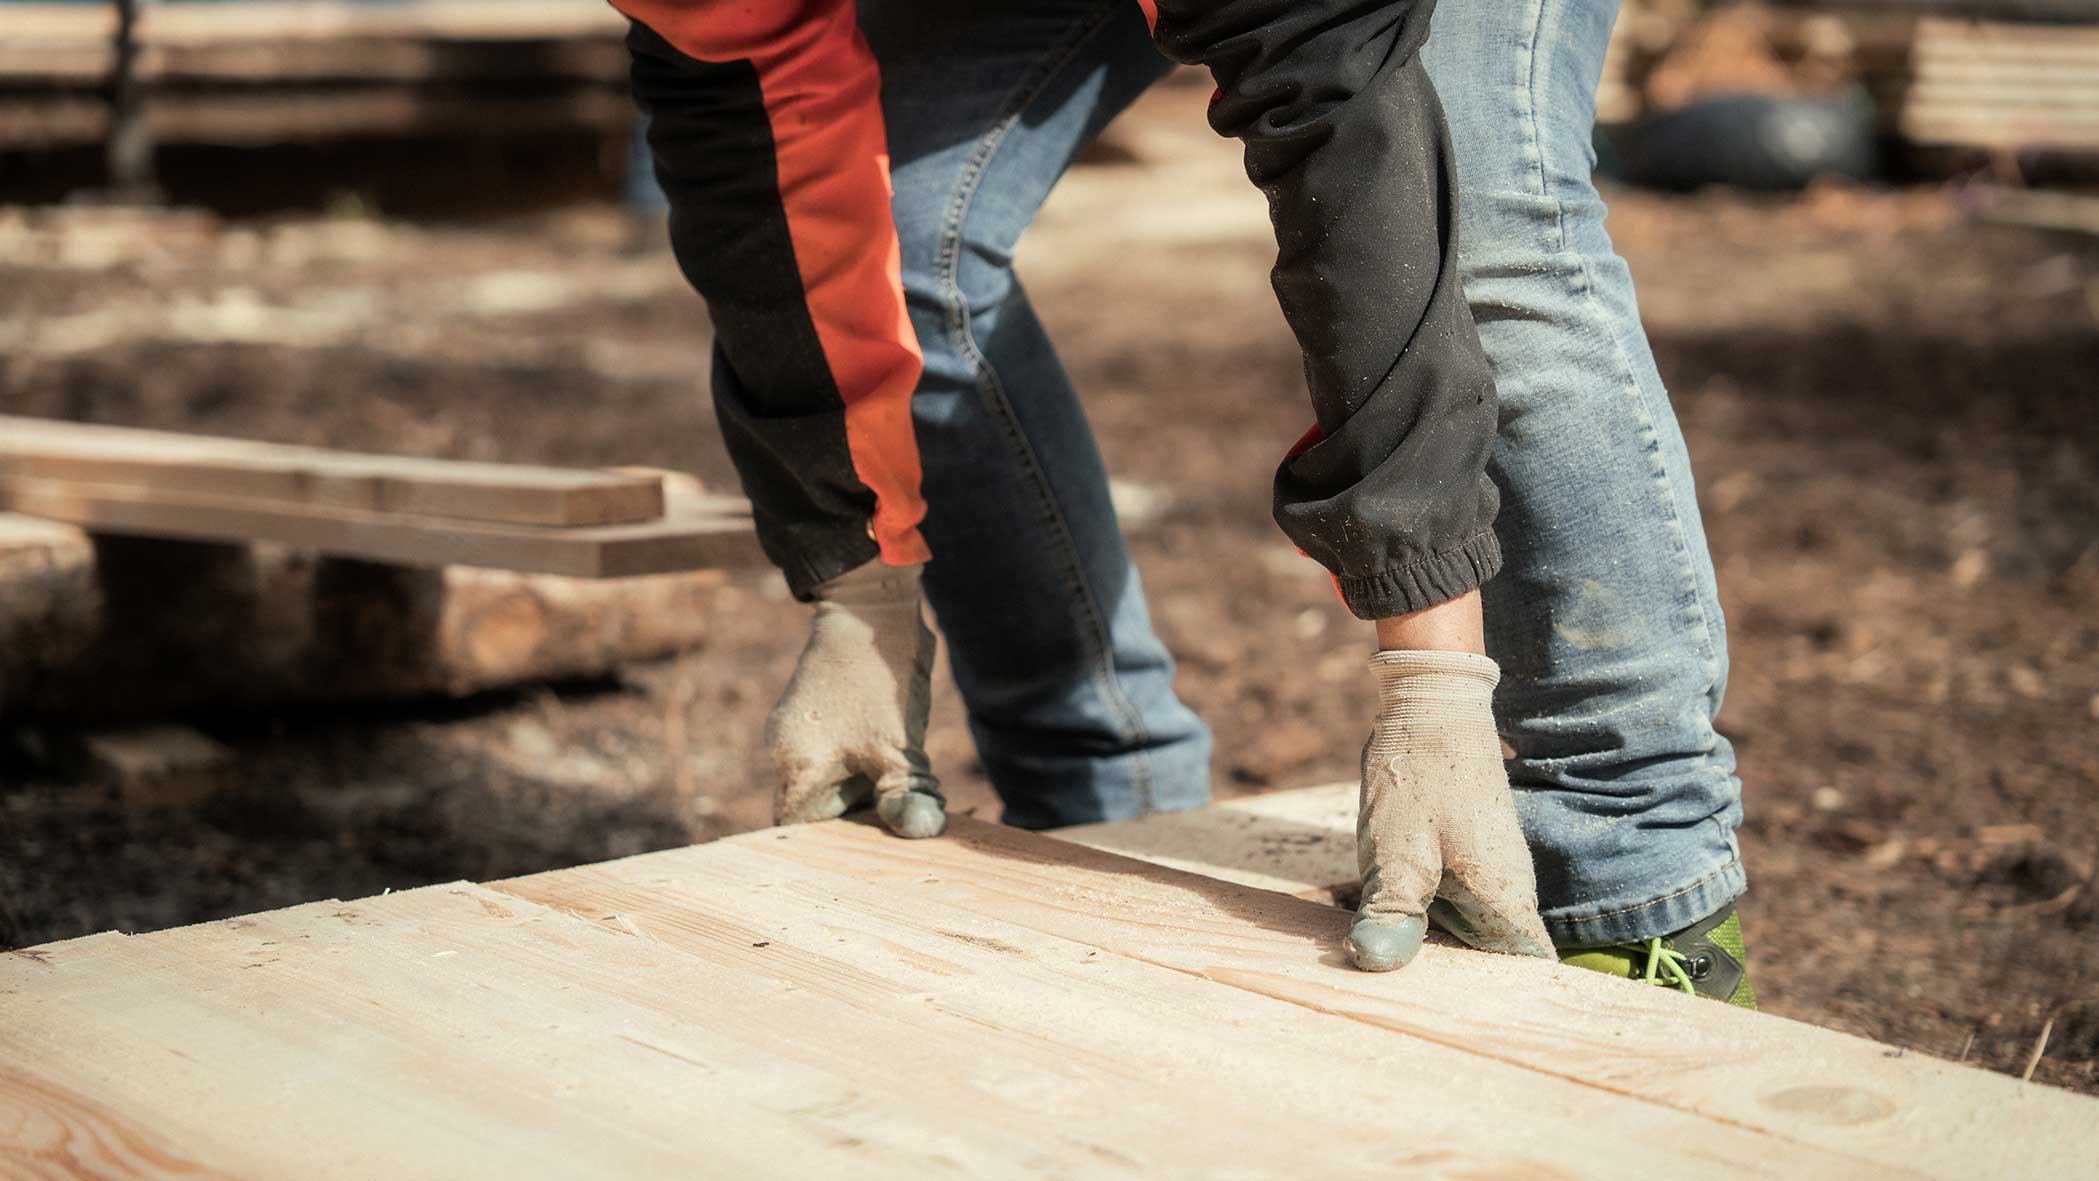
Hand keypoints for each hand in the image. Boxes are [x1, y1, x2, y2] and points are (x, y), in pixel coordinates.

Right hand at [765, 561, 946, 838]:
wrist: (871, 608)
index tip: (872, 849)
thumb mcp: (899, 744)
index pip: (800, 829)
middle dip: (860, 814)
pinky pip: (837, 754)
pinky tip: (898, 756)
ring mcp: (799, 727)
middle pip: (818, 805)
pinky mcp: (817, 711)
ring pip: (832, 779)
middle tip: (903, 816)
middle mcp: (786, 749)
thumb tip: (918, 831)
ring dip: (868, 787)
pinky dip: (866, 764)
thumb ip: (905, 793)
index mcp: (796, 763)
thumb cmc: (880, 679)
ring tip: (905, 782)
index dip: (832, 845)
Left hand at [1345, 649, 1553, 970]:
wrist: (1429, 708)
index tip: (1455, 1021)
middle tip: (1394, 1002)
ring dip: (1426, 945)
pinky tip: (1380, 920)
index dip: (1498, 1002)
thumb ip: (1393, 914)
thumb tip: (1376, 964)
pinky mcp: (1465, 859)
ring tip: (1380, 966)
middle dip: (1447, 979)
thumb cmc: (1420, 779)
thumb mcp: (1397, 853)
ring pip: (1463, 931)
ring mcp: (1487, 874)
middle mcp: (1506, 892)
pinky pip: (1446, 904)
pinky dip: (1418, 916)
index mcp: (1505, 899)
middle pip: (1488, 960)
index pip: (1526, 971)